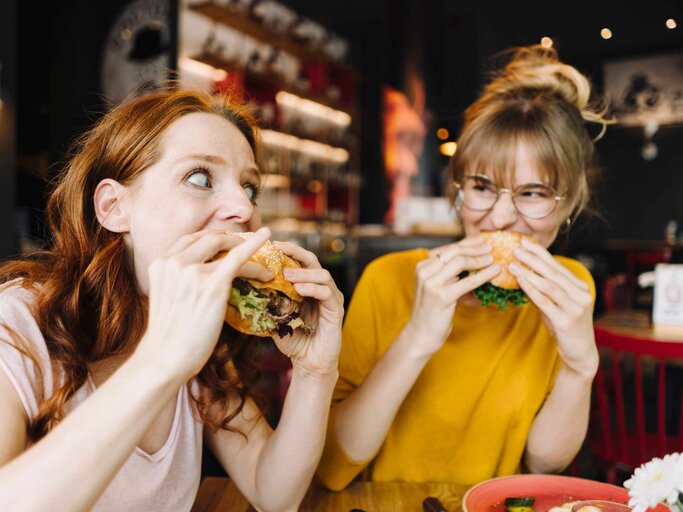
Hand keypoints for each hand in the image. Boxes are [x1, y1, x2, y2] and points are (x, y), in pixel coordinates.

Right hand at [134, 228, 273, 381]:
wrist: (165, 358)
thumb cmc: (169, 335)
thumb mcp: (166, 297)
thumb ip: (178, 280)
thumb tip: (199, 277)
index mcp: (160, 263)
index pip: (190, 240)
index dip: (210, 238)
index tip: (225, 240)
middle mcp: (174, 262)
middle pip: (209, 238)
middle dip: (230, 239)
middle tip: (245, 245)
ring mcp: (193, 271)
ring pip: (227, 248)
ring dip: (247, 247)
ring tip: (263, 254)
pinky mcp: (213, 284)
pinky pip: (239, 258)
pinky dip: (255, 246)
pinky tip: (267, 237)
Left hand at [271, 242, 342, 376]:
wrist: (309, 364)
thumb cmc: (294, 341)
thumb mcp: (277, 318)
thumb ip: (270, 303)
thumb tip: (248, 288)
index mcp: (308, 286)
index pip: (300, 261)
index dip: (288, 251)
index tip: (271, 245)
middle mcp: (322, 288)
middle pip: (312, 260)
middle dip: (295, 253)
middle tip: (278, 250)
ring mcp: (332, 298)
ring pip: (322, 274)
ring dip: (303, 273)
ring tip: (285, 275)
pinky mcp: (336, 310)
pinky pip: (327, 293)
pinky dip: (312, 288)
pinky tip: (299, 290)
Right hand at [406, 236, 500, 355]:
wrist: (421, 334)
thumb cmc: (432, 311)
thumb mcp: (438, 286)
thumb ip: (449, 273)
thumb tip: (474, 258)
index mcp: (422, 266)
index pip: (448, 248)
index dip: (467, 242)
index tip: (482, 240)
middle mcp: (424, 271)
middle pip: (455, 252)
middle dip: (475, 248)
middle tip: (491, 248)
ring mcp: (431, 283)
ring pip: (460, 262)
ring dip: (480, 259)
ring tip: (494, 259)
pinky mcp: (442, 296)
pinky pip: (468, 281)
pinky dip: (484, 275)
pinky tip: (495, 271)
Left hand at [509, 238, 597, 377]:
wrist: (580, 354)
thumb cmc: (565, 327)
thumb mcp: (554, 305)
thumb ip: (543, 290)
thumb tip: (523, 273)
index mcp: (580, 287)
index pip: (558, 266)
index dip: (541, 253)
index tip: (525, 242)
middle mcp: (581, 294)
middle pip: (553, 272)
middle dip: (533, 259)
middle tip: (516, 248)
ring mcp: (576, 308)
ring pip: (549, 285)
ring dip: (529, 272)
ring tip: (513, 263)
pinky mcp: (566, 320)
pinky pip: (545, 301)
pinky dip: (531, 289)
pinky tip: (520, 281)